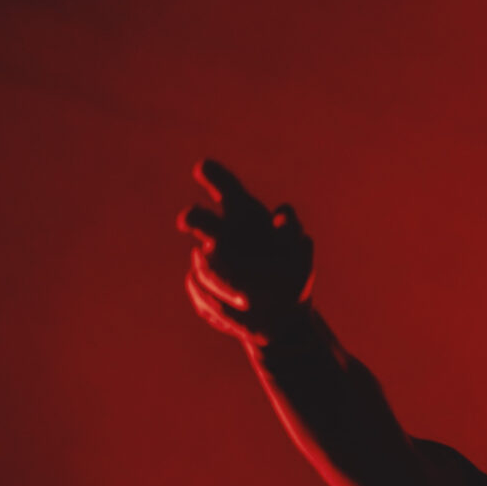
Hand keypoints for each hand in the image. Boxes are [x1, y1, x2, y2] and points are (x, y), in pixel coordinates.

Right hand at [179, 158, 313, 345]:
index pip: (225, 188)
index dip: (213, 176)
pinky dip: (223, 308)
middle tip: (187, 220)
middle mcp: (221, 234)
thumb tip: (283, 213)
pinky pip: (203, 296)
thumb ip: (292, 231)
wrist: (282, 316)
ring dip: (224, 286)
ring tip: (248, 301)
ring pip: (203, 268)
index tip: (202, 169)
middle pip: (201, 220)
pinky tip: (240, 314)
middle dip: (194, 218)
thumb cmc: (291, 275)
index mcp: (243, 215)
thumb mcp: (299, 254)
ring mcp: (208, 263)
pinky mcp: (202, 290)